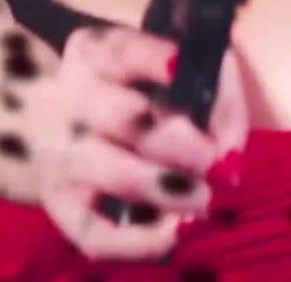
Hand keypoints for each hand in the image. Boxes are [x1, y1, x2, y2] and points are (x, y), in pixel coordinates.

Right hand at [29, 24, 250, 261]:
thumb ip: (209, 88)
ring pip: (111, 171)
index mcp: (95, 54)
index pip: (124, 50)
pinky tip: (174, 232)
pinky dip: (138, 241)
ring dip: (168, 187)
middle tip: (216, 162)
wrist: (62, 124)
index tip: (184, 68)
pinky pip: (93, 233)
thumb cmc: (132, 91)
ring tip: (205, 198)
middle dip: (179, 142)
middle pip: (122, 116)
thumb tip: (231, 146)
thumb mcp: (164, 68)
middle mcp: (69, 99)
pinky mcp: (60, 204)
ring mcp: (59, 154)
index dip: (157, 58)